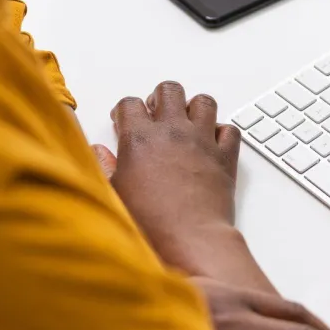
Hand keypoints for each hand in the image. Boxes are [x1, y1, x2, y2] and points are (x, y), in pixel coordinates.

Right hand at [93, 82, 267, 286]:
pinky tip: (211, 144)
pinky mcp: (225, 156)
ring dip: (194, 108)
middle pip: (169, 90)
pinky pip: (229, 129)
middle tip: (156, 116)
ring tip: (185, 124)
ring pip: (204, 102)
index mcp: (140, 138)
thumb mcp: (113, 194)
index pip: (130, 103)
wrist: (189, 240)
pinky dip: (221, 132)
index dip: (125, 110)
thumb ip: (105, 167)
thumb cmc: (149, 223)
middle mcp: (173, 131)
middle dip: (160, 99)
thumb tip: (99, 151)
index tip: (124, 120)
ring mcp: (202, 141)